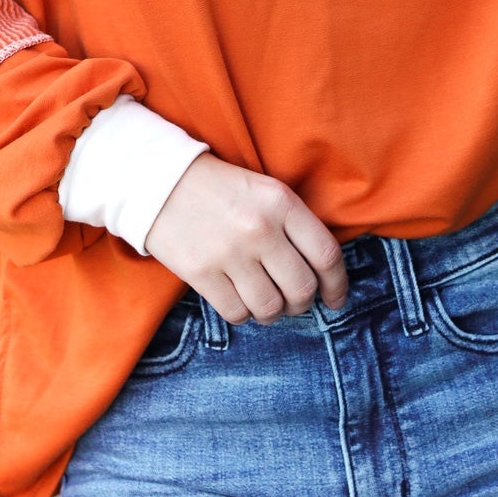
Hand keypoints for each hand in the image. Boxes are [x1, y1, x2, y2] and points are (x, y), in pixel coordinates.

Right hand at [144, 151, 348, 324]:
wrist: (160, 182)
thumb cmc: (221, 189)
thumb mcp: (267, 191)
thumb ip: (295, 225)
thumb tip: (322, 273)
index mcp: (282, 203)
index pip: (326, 255)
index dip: (337, 284)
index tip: (335, 298)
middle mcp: (260, 228)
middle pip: (301, 289)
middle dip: (303, 303)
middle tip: (295, 301)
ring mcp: (229, 253)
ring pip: (271, 308)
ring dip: (273, 312)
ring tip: (265, 300)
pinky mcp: (201, 273)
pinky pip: (237, 313)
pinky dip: (243, 314)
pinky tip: (238, 298)